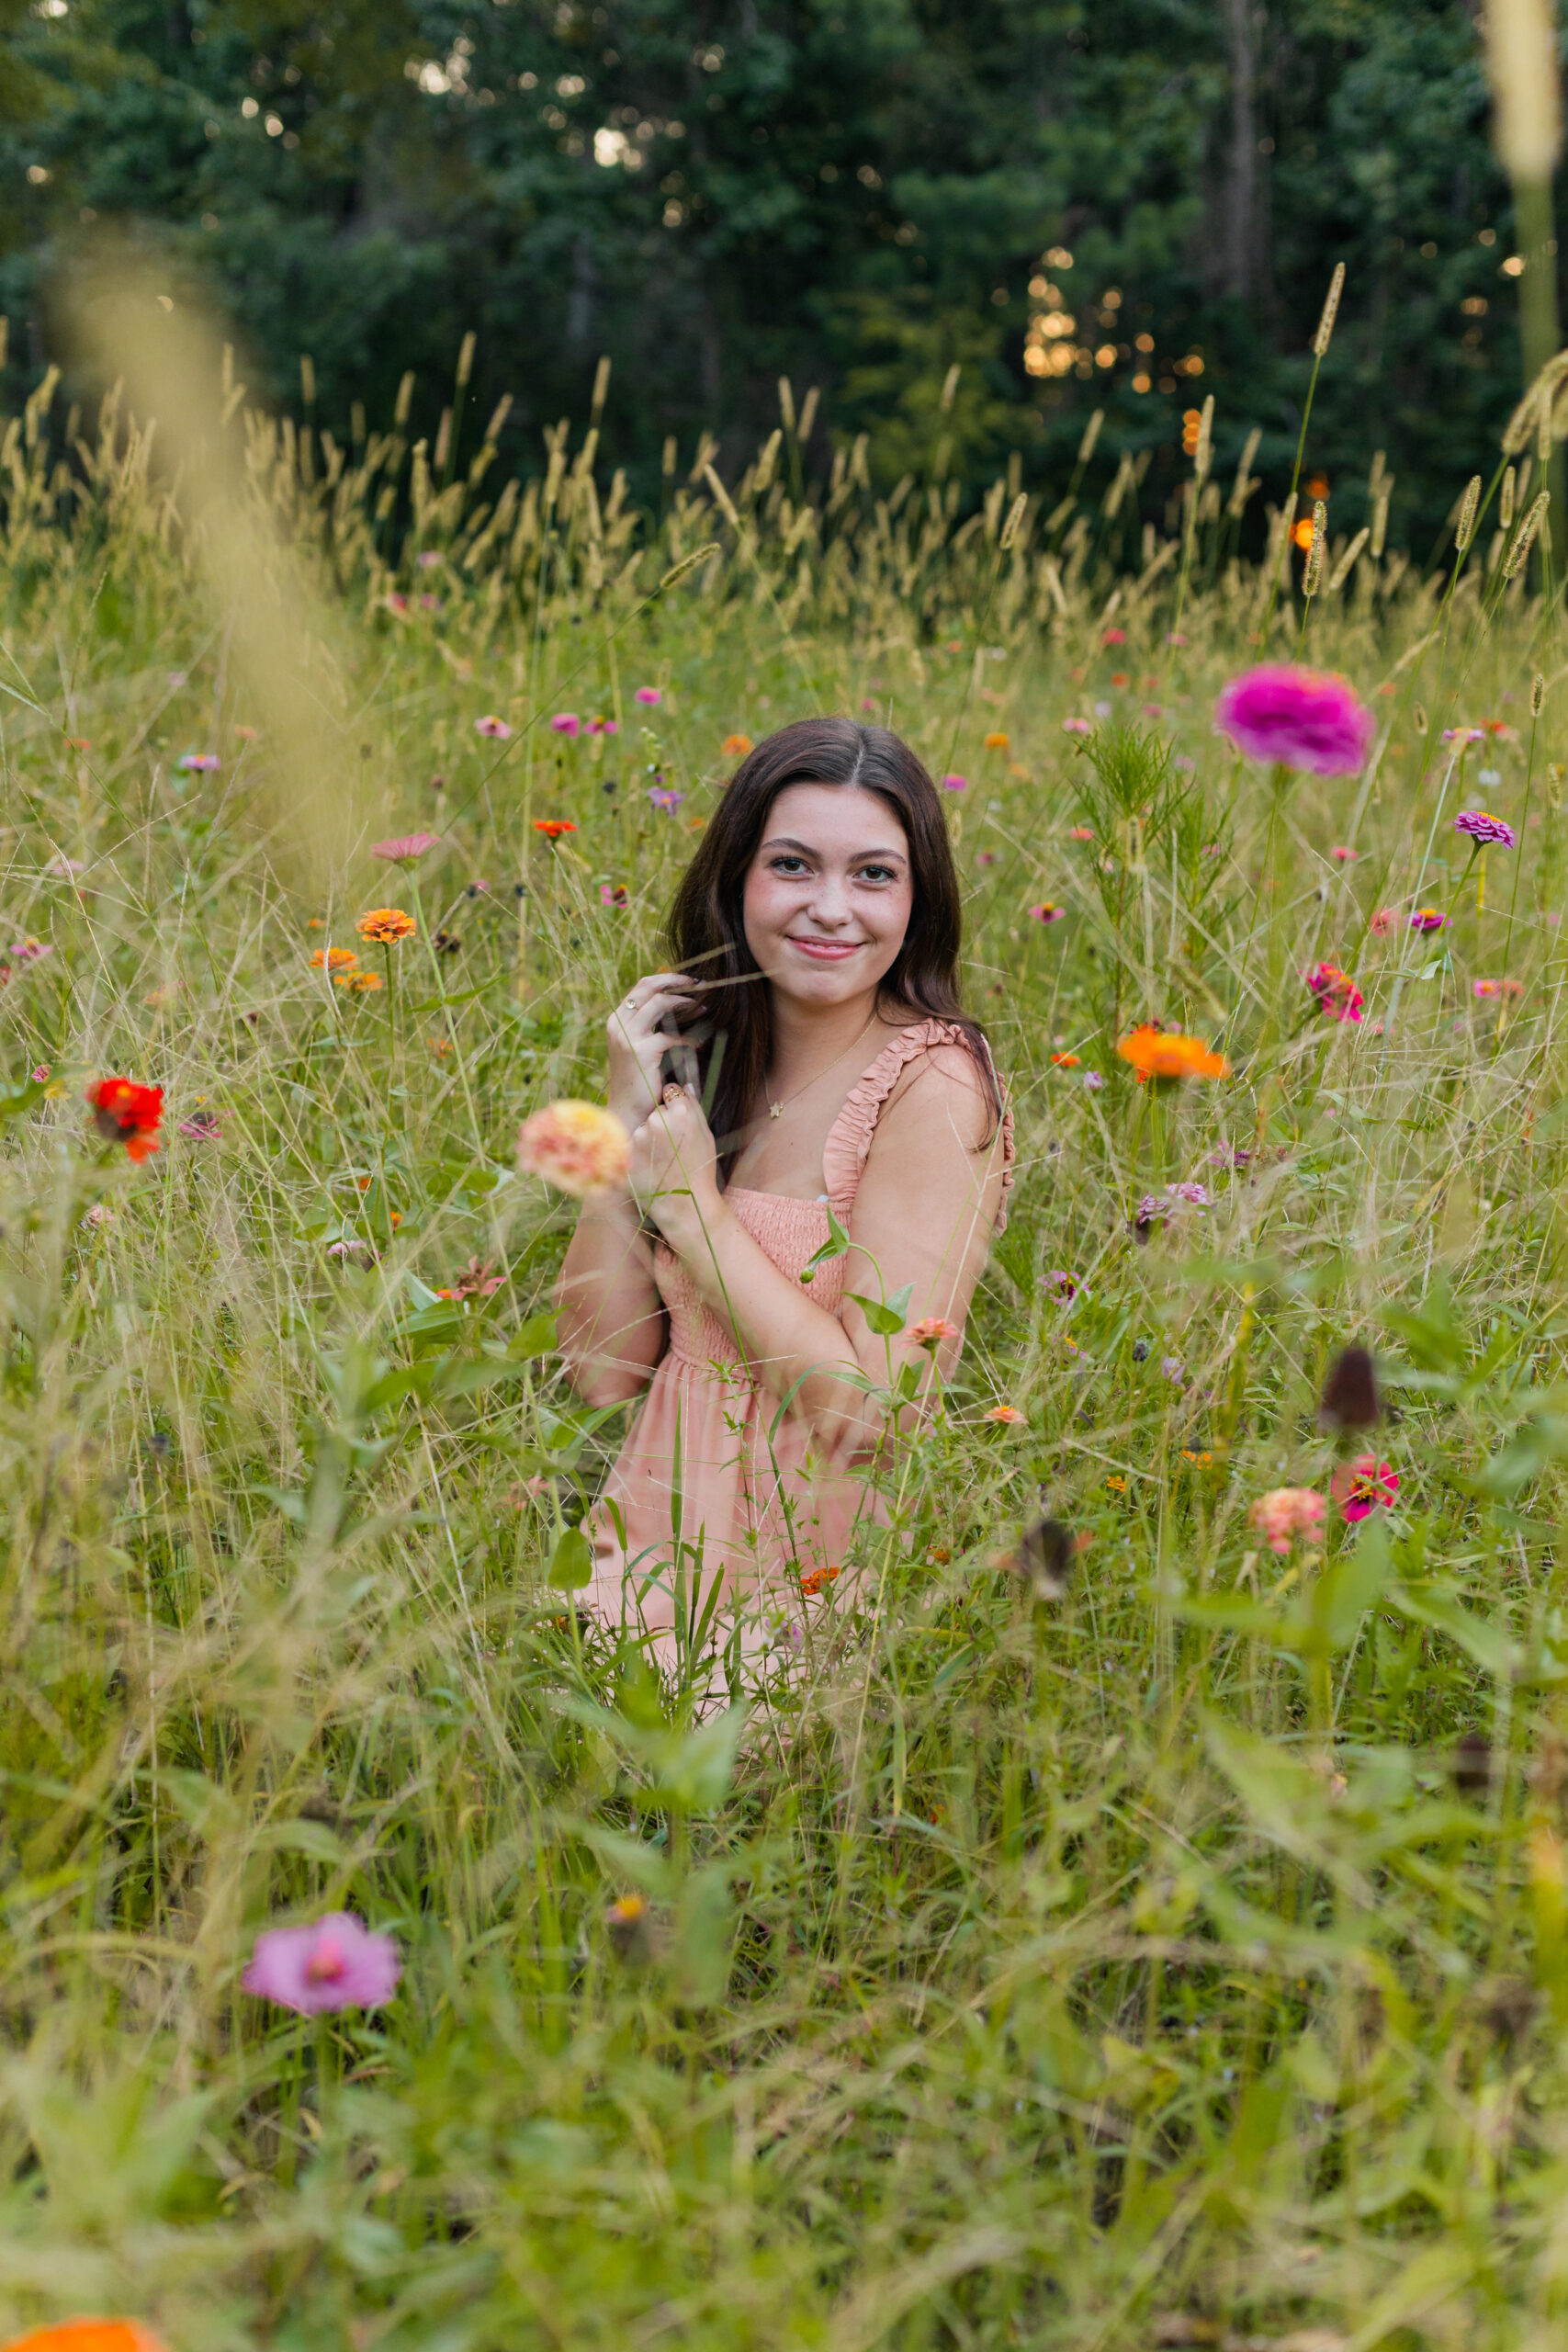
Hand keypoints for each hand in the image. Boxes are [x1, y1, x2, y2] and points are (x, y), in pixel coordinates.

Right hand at [605, 971, 704, 1129]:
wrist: (627, 1111)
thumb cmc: (639, 1080)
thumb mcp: (638, 1046)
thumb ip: (649, 1026)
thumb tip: (675, 1003)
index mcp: (617, 1019)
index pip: (642, 986)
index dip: (667, 979)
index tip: (689, 981)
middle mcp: (618, 1024)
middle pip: (649, 987)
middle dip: (677, 982)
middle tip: (700, 984)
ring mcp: (627, 1037)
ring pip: (660, 1003)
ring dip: (685, 1003)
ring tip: (704, 1008)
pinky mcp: (641, 1052)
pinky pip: (671, 1035)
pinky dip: (690, 1036)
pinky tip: (701, 1040)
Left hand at [628, 1085, 720, 1243]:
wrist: (685, 1205)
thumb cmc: (699, 1170)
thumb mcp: (705, 1136)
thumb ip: (694, 1107)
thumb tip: (685, 1085)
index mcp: (681, 1112)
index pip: (670, 1092)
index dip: (673, 1107)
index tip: (678, 1125)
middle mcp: (657, 1120)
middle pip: (653, 1110)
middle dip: (659, 1123)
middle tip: (670, 1148)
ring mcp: (638, 1137)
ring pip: (640, 1128)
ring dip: (646, 1140)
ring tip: (660, 1162)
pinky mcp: (624, 1154)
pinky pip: (628, 1145)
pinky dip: (635, 1154)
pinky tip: (649, 1169)